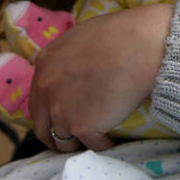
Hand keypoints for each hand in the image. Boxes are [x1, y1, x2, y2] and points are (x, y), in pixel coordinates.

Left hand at [28, 3, 173, 151]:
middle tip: (74, 137)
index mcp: (44, 64)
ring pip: (64, 141)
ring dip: (78, 141)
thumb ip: (67, 60)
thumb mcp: (80, 38)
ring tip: (94, 138)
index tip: (63, 116)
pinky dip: (103, 144)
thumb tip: (70, 73)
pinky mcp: (82, 126)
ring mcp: (62, 111)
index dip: (50, 111)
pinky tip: (113, 138)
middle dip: (57, 134)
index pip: (38, 100)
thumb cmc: (121, 34)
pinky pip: (92, 145)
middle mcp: (46, 90)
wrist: (142, 46)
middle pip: (43, 127)